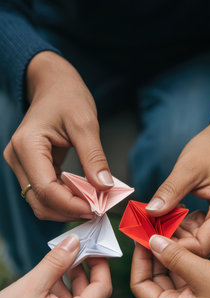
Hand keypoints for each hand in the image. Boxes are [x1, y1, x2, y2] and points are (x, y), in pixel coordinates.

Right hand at [0, 234, 111, 297]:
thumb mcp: (32, 284)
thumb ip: (57, 261)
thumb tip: (75, 241)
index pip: (102, 289)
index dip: (101, 265)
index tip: (94, 248)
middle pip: (91, 294)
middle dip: (83, 270)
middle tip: (75, 249)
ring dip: (70, 280)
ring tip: (59, 261)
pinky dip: (62, 294)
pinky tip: (51, 279)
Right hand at [4, 51, 113, 220]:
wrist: (53, 86)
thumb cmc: (67, 97)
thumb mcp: (86, 123)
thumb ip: (94, 157)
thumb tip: (104, 187)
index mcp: (27, 145)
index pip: (45, 188)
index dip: (71, 204)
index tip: (97, 209)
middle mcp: (18, 158)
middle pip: (39, 201)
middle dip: (69, 210)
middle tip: (98, 210)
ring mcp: (21, 165)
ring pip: (40, 202)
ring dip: (66, 208)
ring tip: (93, 204)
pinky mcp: (30, 168)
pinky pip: (45, 193)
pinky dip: (64, 199)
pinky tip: (84, 197)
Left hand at [131, 235, 209, 297]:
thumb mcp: (204, 274)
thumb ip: (176, 257)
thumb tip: (152, 241)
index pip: (140, 285)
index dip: (138, 259)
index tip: (141, 237)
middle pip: (153, 276)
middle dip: (153, 252)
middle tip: (152, 228)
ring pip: (170, 271)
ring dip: (168, 251)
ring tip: (167, 229)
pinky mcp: (203, 291)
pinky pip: (185, 271)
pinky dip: (183, 255)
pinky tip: (184, 238)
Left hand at [146, 108, 209, 257]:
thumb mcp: (186, 168)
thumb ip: (169, 192)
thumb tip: (150, 213)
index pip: (202, 245)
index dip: (175, 248)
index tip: (150, 240)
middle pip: (202, 245)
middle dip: (173, 240)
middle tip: (148, 230)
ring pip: (201, 240)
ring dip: (178, 233)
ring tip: (157, 220)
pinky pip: (204, 232)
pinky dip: (186, 226)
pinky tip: (172, 215)